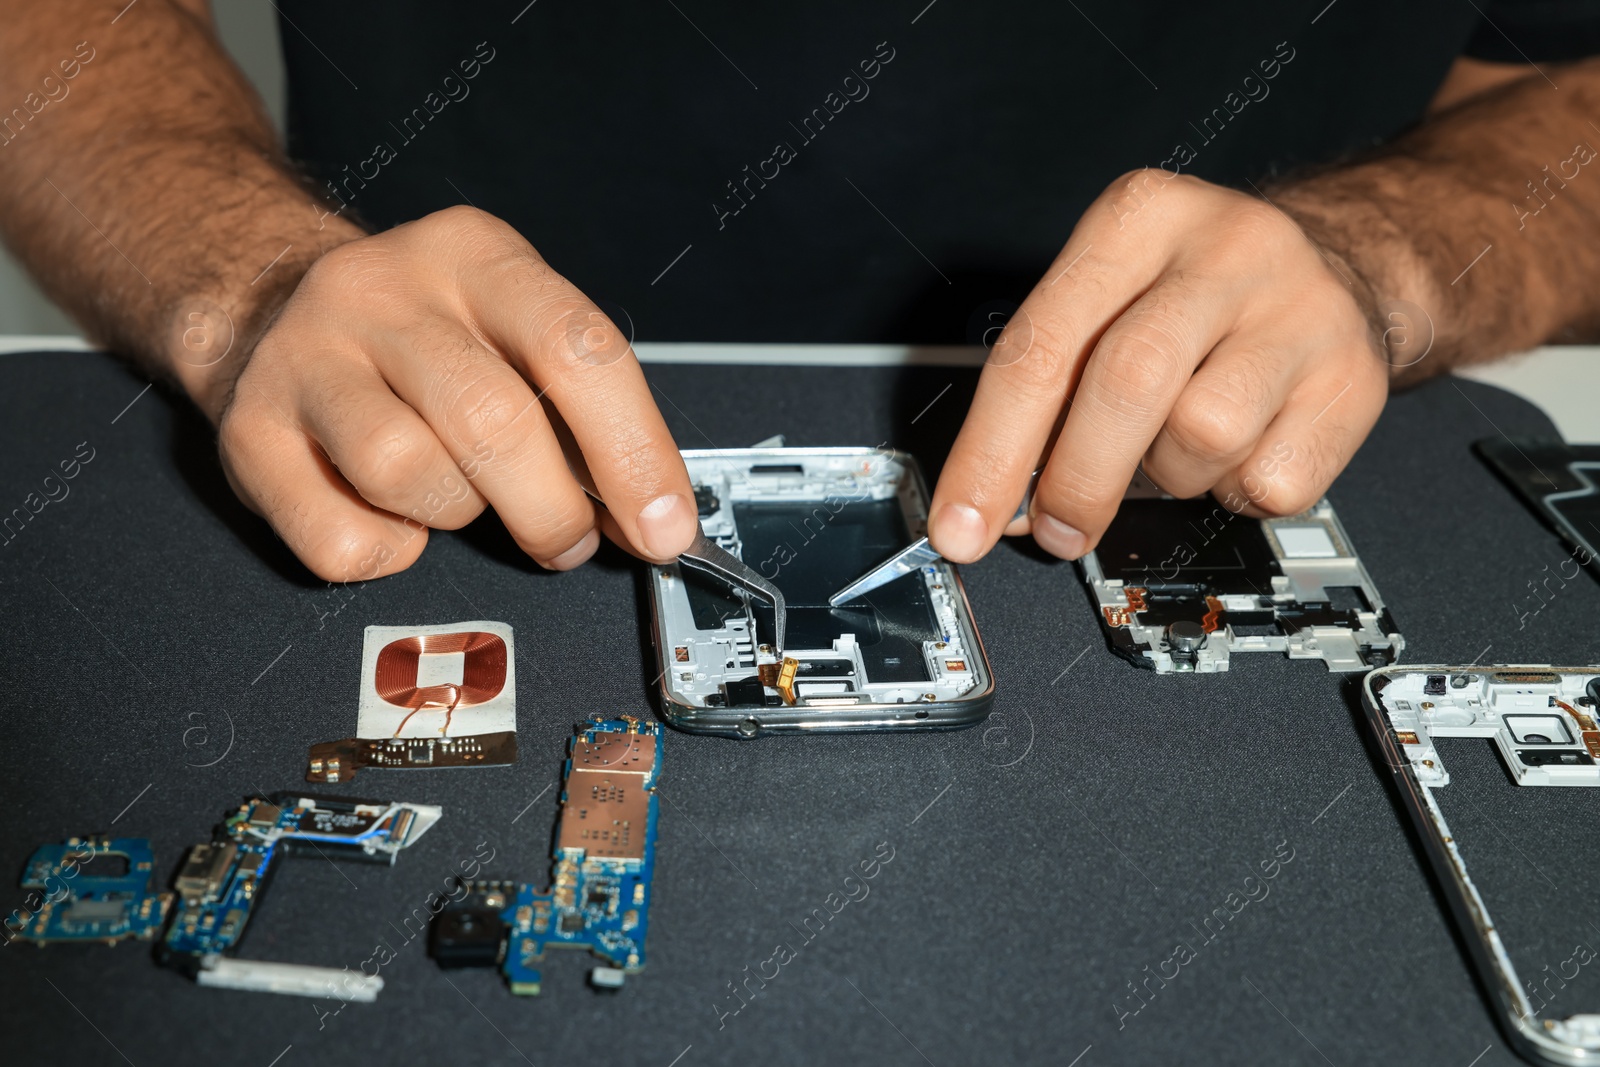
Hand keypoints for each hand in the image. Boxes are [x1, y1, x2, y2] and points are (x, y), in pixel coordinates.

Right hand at [215, 206, 698, 581]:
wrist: (268, 302)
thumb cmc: (425, 339)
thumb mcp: (512, 331)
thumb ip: (583, 410)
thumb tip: (653, 514)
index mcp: (474, 254)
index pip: (575, 348)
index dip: (633, 449)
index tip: (664, 526)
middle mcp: (382, 289)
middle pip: (493, 420)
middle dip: (551, 509)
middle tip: (565, 540)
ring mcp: (305, 355)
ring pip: (407, 474)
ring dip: (456, 515)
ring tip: (457, 496)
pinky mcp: (247, 430)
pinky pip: (341, 540)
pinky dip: (386, 551)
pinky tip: (390, 513)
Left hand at [928, 170, 1389, 562]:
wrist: (1346, 263)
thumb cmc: (1195, 295)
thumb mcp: (1113, 295)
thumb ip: (1051, 383)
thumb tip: (996, 500)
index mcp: (1139, 218)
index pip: (1041, 346)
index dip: (991, 450)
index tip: (962, 527)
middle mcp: (1224, 248)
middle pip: (1125, 382)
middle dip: (1076, 480)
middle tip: (1056, 531)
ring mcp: (1300, 308)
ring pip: (1202, 435)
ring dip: (1172, 474)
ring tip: (1179, 446)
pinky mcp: (1354, 377)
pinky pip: (1269, 480)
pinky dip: (1239, 491)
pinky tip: (1244, 449)